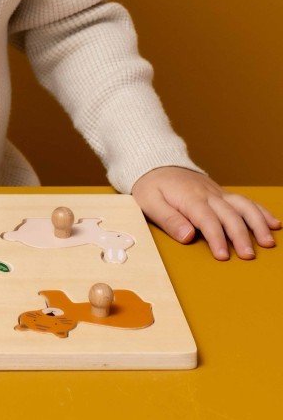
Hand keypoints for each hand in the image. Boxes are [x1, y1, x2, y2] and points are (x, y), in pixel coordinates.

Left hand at [131, 166, 279, 258]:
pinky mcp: (222, 194)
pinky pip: (244, 201)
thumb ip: (168, 219)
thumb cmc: (151, 187)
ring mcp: (217, 193)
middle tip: (248, 256)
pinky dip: (261, 211)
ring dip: (257, 223)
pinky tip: (274, 224)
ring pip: (242, 205)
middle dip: (240, 235)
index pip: (206, 219)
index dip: (216, 237)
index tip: (223, 255)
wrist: (156, 163)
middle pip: (229, 214)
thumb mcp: (148, 202)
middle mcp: (207, 194)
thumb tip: (187, 236)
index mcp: (189, 198)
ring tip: (268, 242)